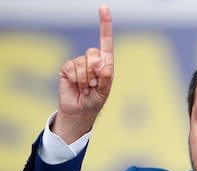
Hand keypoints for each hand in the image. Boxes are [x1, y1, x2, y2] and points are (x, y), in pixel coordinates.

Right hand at [53, 5, 113, 143]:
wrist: (79, 111)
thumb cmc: (95, 100)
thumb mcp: (105, 90)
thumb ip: (105, 76)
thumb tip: (100, 61)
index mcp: (105, 63)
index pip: (105, 41)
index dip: (104, 24)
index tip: (103, 8)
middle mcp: (92, 60)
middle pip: (93, 54)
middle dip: (95, 72)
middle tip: (94, 85)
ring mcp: (78, 63)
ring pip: (83, 63)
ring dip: (86, 80)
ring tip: (86, 88)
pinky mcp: (67, 68)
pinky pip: (71, 68)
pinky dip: (75, 80)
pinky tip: (76, 86)